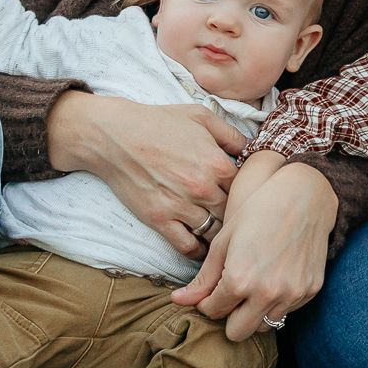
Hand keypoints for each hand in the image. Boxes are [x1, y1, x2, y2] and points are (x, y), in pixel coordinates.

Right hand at [47, 93, 246, 257]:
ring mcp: (181, 206)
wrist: (116, 136)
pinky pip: (187, 247)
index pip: (247, 189)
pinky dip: (198, 251)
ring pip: (214, 232)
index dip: (247, 192)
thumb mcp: (201, 116)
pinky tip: (202, 247)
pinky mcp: (160, 220)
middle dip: (236, 215)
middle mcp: (203, 188)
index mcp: (217, 163)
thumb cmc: (159, 122)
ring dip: (220, 234)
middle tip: (237, 217)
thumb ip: (231, 135)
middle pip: (232, 213)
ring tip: (223, 235)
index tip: (245, 194)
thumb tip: (251, 150)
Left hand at [173, 161, 336, 340]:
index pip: (213, 312)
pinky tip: (276, 277)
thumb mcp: (224, 241)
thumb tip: (178, 301)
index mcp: (240, 280)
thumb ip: (203, 278)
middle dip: (230, 317)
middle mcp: (267, 293)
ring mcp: (292, 294)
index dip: (209, 301)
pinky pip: (287, 311)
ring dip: (255, 312)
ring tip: (255, 286)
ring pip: (264, 326)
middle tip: (232, 294)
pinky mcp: (310, 290)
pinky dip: (278, 302)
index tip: (213, 289)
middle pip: (237, 333)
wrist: (305, 196)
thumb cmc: (259, 211)